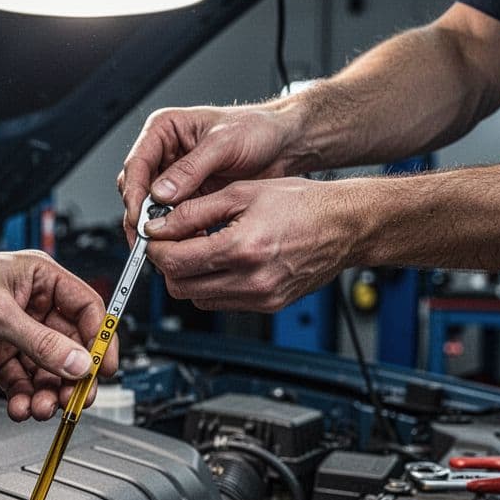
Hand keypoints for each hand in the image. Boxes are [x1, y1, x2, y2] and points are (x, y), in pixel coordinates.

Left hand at [0, 250, 113, 420]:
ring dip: (46, 392)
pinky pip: (20, 381)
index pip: (87, 310)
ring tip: (41, 409)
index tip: (100, 369)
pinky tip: (19, 407)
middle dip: (71, 376)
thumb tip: (78, 363)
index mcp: (40, 279)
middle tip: (74, 401)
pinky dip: (22, 397)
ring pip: (45, 369)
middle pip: (69, 347)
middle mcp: (32, 305)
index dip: (99, 341)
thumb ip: (41, 343)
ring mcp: (14, 332)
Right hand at [117, 102, 309, 245]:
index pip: (136, 163)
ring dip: (157, 227)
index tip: (139, 216)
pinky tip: (187, 241)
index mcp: (165, 130)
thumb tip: (161, 192)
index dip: (133, 193)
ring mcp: (176, 177)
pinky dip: (176, 232)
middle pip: (137, 189)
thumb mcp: (224, 143)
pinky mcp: (190, 196)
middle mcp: (165, 153)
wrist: (284, 145)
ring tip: (167, 244)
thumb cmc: (257, 129)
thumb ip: (191, 168)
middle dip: (140, 215)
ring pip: (151, 207)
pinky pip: (173, 218)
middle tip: (148, 238)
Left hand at [143, 178, 356, 311]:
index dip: (156, 248)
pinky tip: (222, 260)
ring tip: (200, 248)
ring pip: (198, 299)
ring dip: (189, 276)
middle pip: (180, 287)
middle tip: (173, 241)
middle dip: (169, 265)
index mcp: (241, 248)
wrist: (344, 225)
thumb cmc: (302, 203)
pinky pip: (222, 302)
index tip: (155, 235)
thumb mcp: (242, 193)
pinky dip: (212, 284)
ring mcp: (260, 297)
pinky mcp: (267, 305)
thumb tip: (159, 225)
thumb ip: (194, 210)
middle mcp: (251, 280)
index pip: (175, 262)